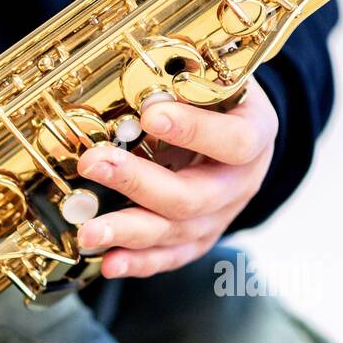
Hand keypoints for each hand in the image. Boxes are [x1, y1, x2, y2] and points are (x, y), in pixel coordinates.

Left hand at [74, 79, 278, 277]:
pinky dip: (137, 262)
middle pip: (192, 196)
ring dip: (125, 232)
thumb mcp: (215, 79)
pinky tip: (107, 263)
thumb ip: (186, 83)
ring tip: (88, 231)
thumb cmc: (219, 101)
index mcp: (255, 135)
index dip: (193, 130)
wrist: (235, 132)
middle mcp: (239, 183)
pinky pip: (168, 257)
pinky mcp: (196, 240)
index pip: (233, 141)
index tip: (150, 115)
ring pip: (174, 232)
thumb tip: (139, 85)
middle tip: (95, 165)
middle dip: (137, 182)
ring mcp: (218, 217)